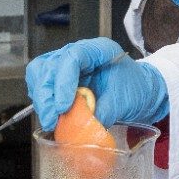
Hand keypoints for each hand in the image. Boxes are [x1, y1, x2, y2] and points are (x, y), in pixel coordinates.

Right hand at [26, 38, 169, 130]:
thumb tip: (82, 128)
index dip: (63, 82)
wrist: (138, 92)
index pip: (72, 57)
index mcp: (99, 50)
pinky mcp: (60, 77)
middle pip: (50, 65)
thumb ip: (103, 112)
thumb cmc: (135, 89)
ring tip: (50, 120)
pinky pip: (41, 84)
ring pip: (40, 73)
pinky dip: (43, 101)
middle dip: (46, 94)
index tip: (63, 106)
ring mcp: (67, 64)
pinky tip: (51, 115)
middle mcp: (79, 53)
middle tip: (51, 119)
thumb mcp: (124, 101)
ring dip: (41, 98)